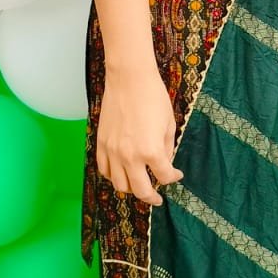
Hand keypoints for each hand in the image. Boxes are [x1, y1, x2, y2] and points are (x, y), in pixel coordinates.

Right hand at [96, 60, 181, 205]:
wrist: (129, 79)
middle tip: (157, 197)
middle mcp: (130, 156)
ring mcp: (113, 151)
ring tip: (139, 184)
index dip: (173, 177)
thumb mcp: (169, 124)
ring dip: (131, 188)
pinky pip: (105, 170)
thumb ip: (167, 149)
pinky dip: (114, 176)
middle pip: (140, 191)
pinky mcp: (101, 144)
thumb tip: (164, 164)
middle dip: (152, 197)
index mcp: (151, 151)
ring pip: (120, 185)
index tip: (176, 174)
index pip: (164, 177)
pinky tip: (122, 172)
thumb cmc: (153, 98)